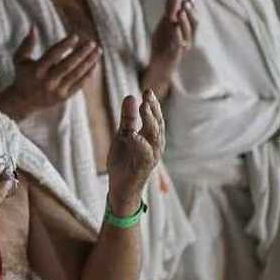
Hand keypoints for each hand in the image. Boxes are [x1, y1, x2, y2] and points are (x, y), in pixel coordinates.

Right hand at [0, 29, 99, 119]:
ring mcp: (56, 90)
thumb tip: (33, 26)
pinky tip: (95, 64)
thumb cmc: (22, 76)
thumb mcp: (20, 59)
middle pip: (67, 65)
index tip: (75, 36)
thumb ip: (27, 43)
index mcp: (36, 70)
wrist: (23, 102)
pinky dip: (88, 75)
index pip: (52, 55)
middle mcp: (47, 81)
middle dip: (81, 53)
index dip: (64, 45)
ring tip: (98, 51)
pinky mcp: (63, 97)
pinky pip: (79, 85)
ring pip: (76, 75)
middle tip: (92, 42)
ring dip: (88, 62)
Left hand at [106, 90, 164, 212]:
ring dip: (149, 120)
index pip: (156, 117)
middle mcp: (156, 146)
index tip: (147, 90)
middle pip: (157, 124)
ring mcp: (151, 157)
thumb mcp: (123, 135)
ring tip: (143, 106)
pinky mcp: (143, 167)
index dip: (153, 104)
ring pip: (154, 136)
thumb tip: (131, 96)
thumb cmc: (125, 161)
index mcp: (152, 138)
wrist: (122, 188)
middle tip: (147, 94)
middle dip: (153, 108)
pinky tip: (132, 133)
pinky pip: (144, 153)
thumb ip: (127, 118)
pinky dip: (140, 143)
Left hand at [150, 0, 196, 69]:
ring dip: (184, 22)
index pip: (193, 17)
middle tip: (186, 2)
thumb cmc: (163, 44)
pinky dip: (177, 35)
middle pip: (194, 24)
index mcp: (186, 31)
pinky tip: (174, 27)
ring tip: (180, 12)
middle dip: (191, 13)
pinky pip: (178, 44)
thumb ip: (170, 10)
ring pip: (188, 34)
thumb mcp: (164, 24)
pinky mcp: (175, 54)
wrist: (157, 66)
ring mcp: (182, 47)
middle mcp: (188, 39)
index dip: (192, 8)